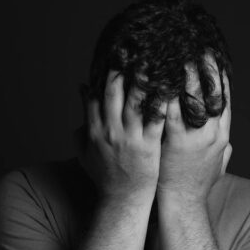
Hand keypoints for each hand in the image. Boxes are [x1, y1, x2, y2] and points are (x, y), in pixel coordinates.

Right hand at [79, 70, 166, 204]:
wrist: (122, 201)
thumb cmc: (105, 177)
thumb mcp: (84, 153)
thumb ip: (79, 126)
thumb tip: (80, 97)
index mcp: (94, 131)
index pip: (94, 97)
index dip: (102, 76)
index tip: (111, 57)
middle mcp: (110, 131)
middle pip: (114, 93)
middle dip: (121, 69)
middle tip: (130, 48)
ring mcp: (129, 138)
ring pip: (135, 102)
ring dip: (143, 79)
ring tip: (151, 60)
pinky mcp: (148, 146)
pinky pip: (156, 119)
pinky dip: (162, 102)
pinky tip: (170, 87)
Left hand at [157, 65, 231, 205]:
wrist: (184, 205)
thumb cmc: (196, 186)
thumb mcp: (218, 167)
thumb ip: (222, 151)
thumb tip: (228, 142)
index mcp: (222, 135)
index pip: (224, 99)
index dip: (219, 77)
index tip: (214, 59)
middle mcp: (213, 133)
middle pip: (212, 93)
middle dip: (205, 69)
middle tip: (197, 48)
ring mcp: (196, 137)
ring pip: (193, 98)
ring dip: (184, 75)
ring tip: (176, 55)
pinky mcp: (177, 142)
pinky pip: (172, 110)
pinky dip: (166, 93)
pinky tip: (158, 79)